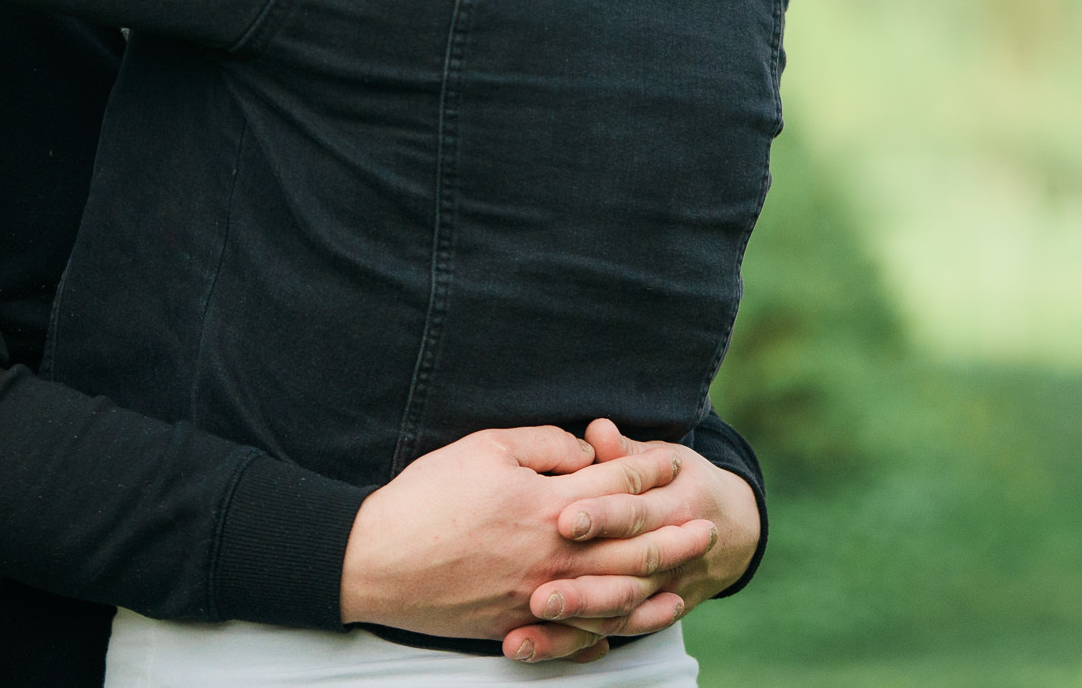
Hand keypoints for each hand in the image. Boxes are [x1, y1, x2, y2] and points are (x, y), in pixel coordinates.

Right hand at [338, 425, 716, 645]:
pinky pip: (574, 635)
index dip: (649, 468)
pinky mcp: (515, 623)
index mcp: (547, 503)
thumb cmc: (426, 497)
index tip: (674, 459)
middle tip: (706, 526)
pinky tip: (624, 629)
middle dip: (673, 534)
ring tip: (683, 583)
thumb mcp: (484, 448)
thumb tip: (586, 451)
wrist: (375, 560)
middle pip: (629, 546)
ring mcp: (536, 594)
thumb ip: (544, 446)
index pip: (615, 484)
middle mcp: (551, 554)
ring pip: (611, 598)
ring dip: (653, 589)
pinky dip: (606, 632)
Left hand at [499, 419, 762, 664]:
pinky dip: (575, 643)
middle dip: (585, 583)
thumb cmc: (682, 484)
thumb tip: (597, 430)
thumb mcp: (665, 459)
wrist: (731, 531)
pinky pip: (614, 632)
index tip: (564, 520)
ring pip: (622, 608)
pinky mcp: (653, 614)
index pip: (637, 511)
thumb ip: (626, 452)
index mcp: (676, 504)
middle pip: (628, 569)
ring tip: (533, 617)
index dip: (603, 515)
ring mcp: (666, 588)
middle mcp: (674, 552)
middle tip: (541, 592)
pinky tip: (534, 647)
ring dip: (577, 618)